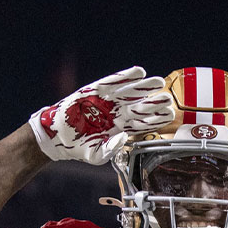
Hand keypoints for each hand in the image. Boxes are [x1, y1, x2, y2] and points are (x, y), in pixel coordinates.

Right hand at [28, 66, 174, 164]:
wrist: (57, 135)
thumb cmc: (78, 146)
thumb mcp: (96, 155)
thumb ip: (111, 149)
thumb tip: (124, 138)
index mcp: (121, 128)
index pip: (143, 123)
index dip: (156, 119)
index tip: (169, 115)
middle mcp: (118, 112)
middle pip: (141, 106)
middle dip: (154, 103)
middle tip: (167, 99)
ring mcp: (108, 100)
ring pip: (131, 92)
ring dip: (145, 87)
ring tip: (158, 82)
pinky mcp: (96, 89)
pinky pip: (114, 81)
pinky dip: (126, 76)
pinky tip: (139, 72)